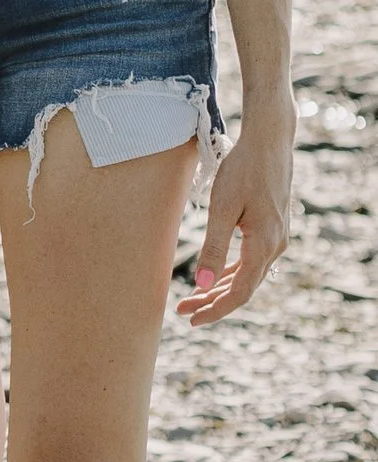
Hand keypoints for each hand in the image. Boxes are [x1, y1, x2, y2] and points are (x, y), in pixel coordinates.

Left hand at [178, 104, 290, 323]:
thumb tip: (201, 285)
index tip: (192, 319)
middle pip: (244, 287)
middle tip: (184, 311)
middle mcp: (275, 246)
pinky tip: (214, 276)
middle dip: (213, 302)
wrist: (269, 142)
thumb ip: (213, 248)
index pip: (240, 292)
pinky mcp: (272, 229)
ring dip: (220, 288)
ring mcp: (276, 238)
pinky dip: (231, 271)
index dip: (216, 309)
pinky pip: (251, 260)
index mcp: (264, 245)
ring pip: (247, 275)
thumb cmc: (243, 170)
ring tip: (192, 298)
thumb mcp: (222, 208)